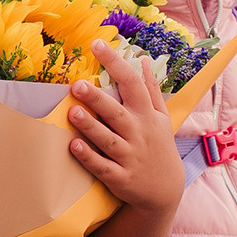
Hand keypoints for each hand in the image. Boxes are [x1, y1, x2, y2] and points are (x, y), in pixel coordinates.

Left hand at [69, 41, 184, 212]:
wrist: (165, 192)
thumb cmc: (159, 147)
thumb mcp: (162, 118)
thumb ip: (151, 89)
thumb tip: (144, 60)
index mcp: (147, 116)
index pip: (132, 83)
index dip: (115, 63)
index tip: (97, 44)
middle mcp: (139, 134)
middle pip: (117, 113)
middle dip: (98, 99)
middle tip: (77, 84)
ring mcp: (129, 157)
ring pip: (107, 140)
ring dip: (90, 127)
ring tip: (72, 111)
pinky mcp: (119, 178)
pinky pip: (102, 167)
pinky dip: (88, 157)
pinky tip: (73, 146)